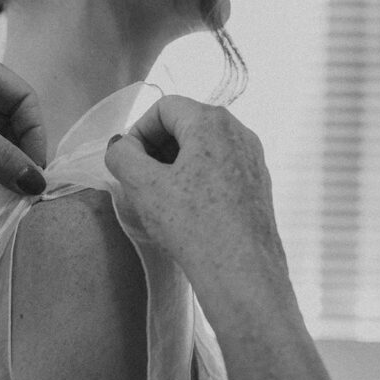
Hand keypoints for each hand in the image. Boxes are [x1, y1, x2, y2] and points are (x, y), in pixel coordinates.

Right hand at [104, 95, 291, 319]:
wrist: (242, 272)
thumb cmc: (194, 225)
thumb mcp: (143, 186)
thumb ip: (122, 156)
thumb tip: (120, 147)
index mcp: (212, 122)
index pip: (164, 107)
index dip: (138, 130)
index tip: (127, 160)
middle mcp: (239, 133)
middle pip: (186, 125)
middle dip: (157, 148)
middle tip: (139, 179)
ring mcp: (253, 160)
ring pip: (204, 149)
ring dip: (175, 166)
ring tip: (160, 198)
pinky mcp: (259, 186)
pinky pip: (221, 170)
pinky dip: (198, 181)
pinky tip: (186, 212)